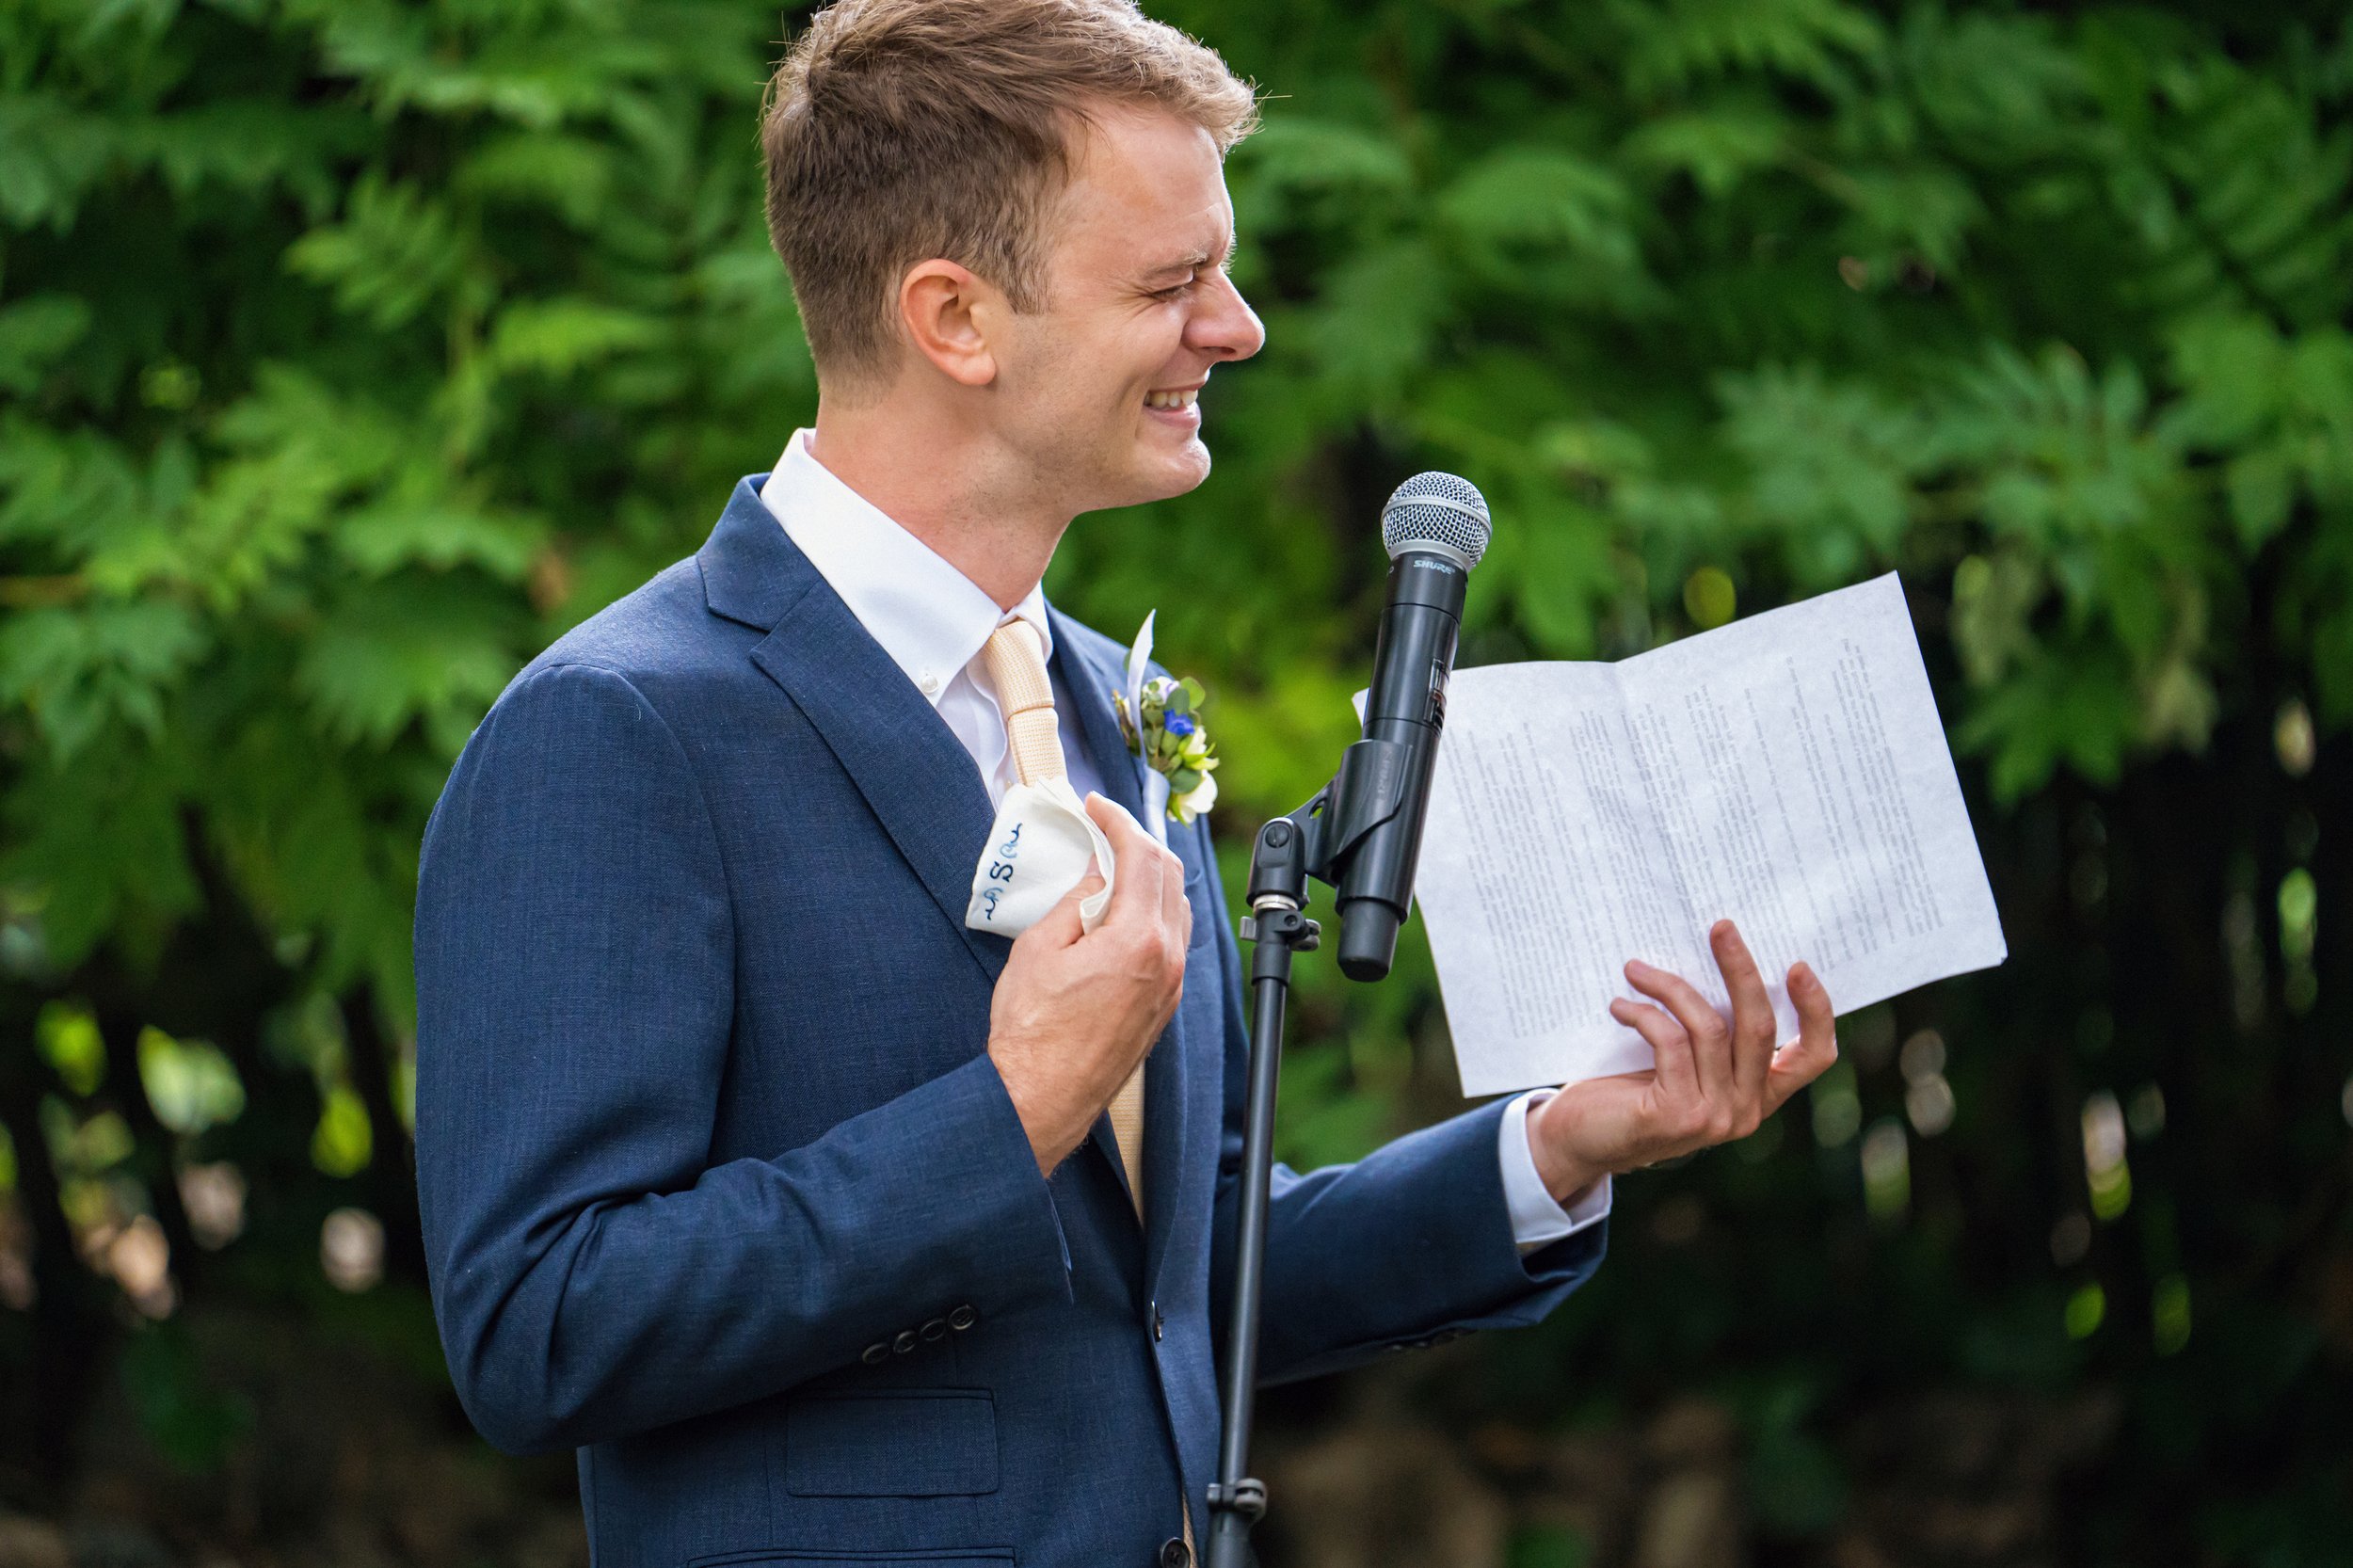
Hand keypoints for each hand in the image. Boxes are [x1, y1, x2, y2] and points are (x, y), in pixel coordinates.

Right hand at [987, 793, 1192, 1173]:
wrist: (1041, 1098)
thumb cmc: (1033, 1032)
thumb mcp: (1040, 949)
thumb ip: (1075, 902)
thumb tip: (1097, 876)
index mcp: (1138, 938)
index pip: (1142, 857)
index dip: (1117, 822)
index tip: (1096, 807)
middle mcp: (1167, 959)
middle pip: (1170, 876)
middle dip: (1138, 843)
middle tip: (1104, 830)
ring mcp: (1170, 986)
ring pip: (1177, 909)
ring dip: (1151, 878)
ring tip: (1112, 866)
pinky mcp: (1164, 1006)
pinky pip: (1172, 941)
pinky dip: (1153, 912)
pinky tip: (1122, 911)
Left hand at [1527, 919, 1836, 1200]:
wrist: (1581, 1139)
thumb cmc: (1631, 1087)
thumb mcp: (1684, 1057)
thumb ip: (1711, 1027)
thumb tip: (1717, 953)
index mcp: (1760, 1093)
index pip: (1814, 1056)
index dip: (1816, 1010)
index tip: (1797, 964)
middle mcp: (1747, 1110)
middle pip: (1760, 1026)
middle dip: (1741, 969)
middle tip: (1720, 928)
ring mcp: (1716, 1117)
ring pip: (1711, 1028)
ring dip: (1672, 987)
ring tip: (1636, 969)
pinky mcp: (1679, 1116)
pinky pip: (1671, 1042)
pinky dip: (1645, 1014)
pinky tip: (1620, 1006)